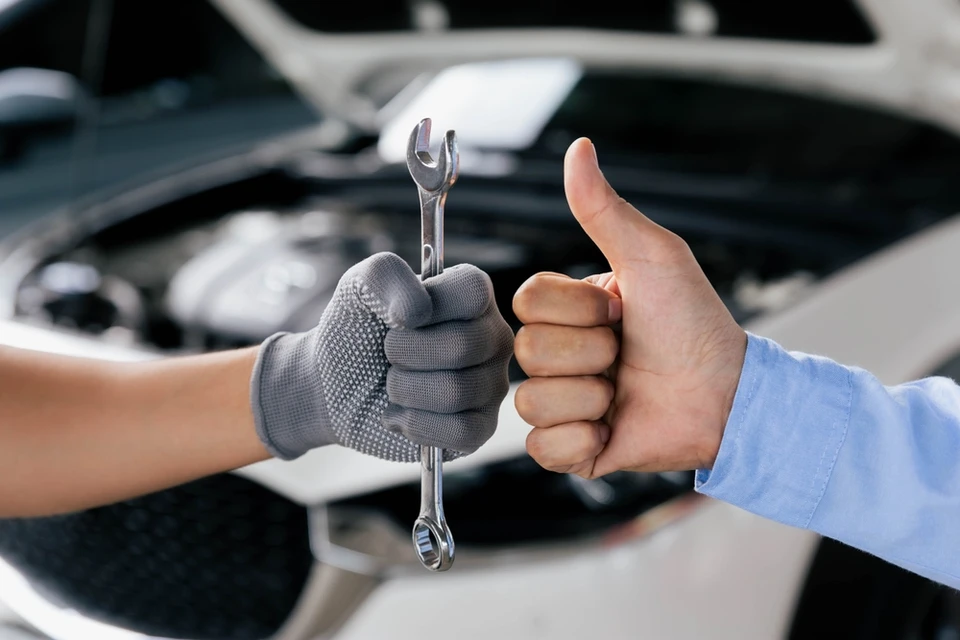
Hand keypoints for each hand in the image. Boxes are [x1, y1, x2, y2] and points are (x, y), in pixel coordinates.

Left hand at [251, 252, 513, 461]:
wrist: (333, 383)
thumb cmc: (357, 329)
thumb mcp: (360, 285)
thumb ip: (387, 275)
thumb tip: (418, 311)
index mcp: (473, 295)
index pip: (472, 294)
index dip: (429, 307)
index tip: (399, 316)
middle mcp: (492, 337)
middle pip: (464, 346)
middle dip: (405, 353)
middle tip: (389, 354)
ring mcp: (490, 385)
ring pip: (457, 392)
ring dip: (404, 390)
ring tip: (392, 384)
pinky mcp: (479, 428)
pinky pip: (461, 432)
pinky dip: (416, 425)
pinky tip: (399, 415)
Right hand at [512, 139, 746, 477]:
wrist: (727, 396)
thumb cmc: (694, 323)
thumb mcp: (651, 257)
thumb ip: (604, 209)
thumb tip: (579, 147)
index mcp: (568, 310)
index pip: (527, 302)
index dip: (577, 310)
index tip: (621, 311)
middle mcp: (559, 355)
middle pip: (528, 352)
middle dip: (590, 353)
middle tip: (627, 353)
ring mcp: (563, 401)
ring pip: (531, 401)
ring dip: (590, 397)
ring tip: (625, 392)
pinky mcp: (572, 449)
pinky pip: (542, 448)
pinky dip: (581, 440)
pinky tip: (612, 427)